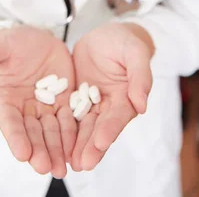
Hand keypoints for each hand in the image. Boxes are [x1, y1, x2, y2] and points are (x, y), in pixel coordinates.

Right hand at [0, 26, 75, 177]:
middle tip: (46, 168)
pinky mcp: (65, 101)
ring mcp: (46, 106)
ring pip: (51, 132)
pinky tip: (77, 150)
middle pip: (32, 133)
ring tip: (61, 168)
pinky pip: (69, 120)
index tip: (22, 154)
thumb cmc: (14, 41)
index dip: (16, 138)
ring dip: (56, 151)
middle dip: (38, 151)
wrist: (38, 36)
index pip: (10, 122)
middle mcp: (25, 108)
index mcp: (6, 98)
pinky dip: (73, 136)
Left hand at [71, 23, 152, 170]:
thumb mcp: (135, 52)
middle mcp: (110, 105)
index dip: (110, 129)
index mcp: (127, 97)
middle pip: (101, 128)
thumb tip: (142, 105)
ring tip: (70, 163)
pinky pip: (70, 115)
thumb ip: (140, 76)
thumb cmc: (126, 42)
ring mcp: (93, 103)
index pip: (118, 116)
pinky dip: (65, 130)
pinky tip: (56, 144)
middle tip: (82, 163)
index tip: (101, 142)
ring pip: (85, 127)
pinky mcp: (77, 98)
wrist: (107, 35)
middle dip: (92, 146)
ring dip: (78, 145)